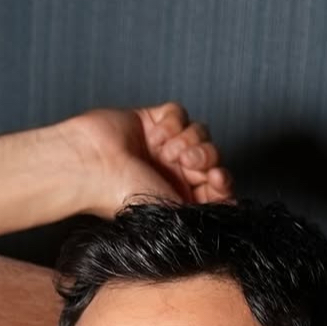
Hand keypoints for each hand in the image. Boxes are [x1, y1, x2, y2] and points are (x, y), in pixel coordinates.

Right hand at [0, 101, 231, 240]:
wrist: (94, 166)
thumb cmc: (123, 197)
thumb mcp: (171, 212)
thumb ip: (202, 212)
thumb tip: (231, 212)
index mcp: (178, 198)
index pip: (215, 186)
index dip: (221, 180)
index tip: (215, 179)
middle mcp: (172, 173)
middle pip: (212, 155)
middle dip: (205, 157)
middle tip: (187, 163)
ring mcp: (162, 145)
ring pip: (199, 132)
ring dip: (189, 139)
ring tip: (167, 151)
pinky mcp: (151, 121)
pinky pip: (178, 112)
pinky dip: (173, 121)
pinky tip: (157, 134)